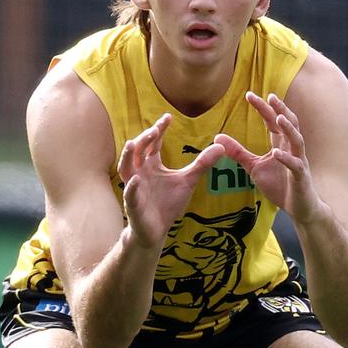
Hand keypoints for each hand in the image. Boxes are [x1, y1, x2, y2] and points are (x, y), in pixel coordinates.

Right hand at [119, 114, 224, 249]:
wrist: (156, 230)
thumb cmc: (168, 203)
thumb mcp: (188, 180)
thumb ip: (202, 164)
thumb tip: (221, 146)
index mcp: (151, 164)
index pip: (153, 142)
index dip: (159, 129)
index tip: (168, 117)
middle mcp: (140, 172)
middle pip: (138, 150)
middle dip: (145, 139)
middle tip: (155, 129)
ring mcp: (134, 187)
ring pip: (126, 168)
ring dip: (128, 156)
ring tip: (132, 143)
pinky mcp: (133, 205)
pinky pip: (130, 194)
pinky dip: (132, 188)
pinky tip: (137, 180)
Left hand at [215, 92, 326, 223]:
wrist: (299, 207)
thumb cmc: (279, 184)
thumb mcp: (254, 166)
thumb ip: (238, 152)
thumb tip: (217, 137)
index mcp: (281, 143)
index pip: (272, 120)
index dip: (263, 107)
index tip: (249, 94)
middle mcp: (292, 148)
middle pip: (289, 123)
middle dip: (280, 109)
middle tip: (270, 96)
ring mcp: (298, 161)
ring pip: (297, 140)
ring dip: (288, 129)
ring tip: (278, 118)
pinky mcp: (300, 177)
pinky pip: (295, 165)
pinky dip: (286, 158)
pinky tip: (276, 152)